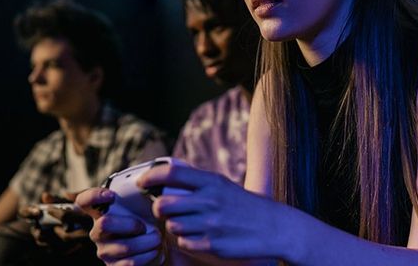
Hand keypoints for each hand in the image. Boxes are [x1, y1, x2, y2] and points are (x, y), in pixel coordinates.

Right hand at [76, 188, 163, 265]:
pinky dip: (149, 257)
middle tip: (146, 225)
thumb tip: (152, 174)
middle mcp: (98, 231)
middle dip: (130, 224)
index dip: (94, 197)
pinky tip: (157, 252)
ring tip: (158, 239)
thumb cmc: (152, 221)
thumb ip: (145, 190)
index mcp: (102, 211)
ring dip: (147, 242)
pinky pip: (130, 263)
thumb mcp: (148, 204)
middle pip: (104, 223)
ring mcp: (105, 251)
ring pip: (123, 247)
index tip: (112, 195)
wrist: (162, 249)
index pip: (85, 201)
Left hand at [141, 164, 286, 259]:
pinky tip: (198, 236)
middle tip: (164, 210)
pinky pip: (183, 242)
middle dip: (159, 208)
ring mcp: (210, 224)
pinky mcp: (212, 244)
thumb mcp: (223, 186)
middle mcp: (209, 201)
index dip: (150, 177)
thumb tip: (166, 178)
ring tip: (187, 224)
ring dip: (174, 226)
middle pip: (163, 204)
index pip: (171, 173)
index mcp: (211, 182)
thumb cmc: (245, 206)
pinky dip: (186, 240)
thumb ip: (197, 182)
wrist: (275, 228)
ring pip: (171, 225)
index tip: (142, 182)